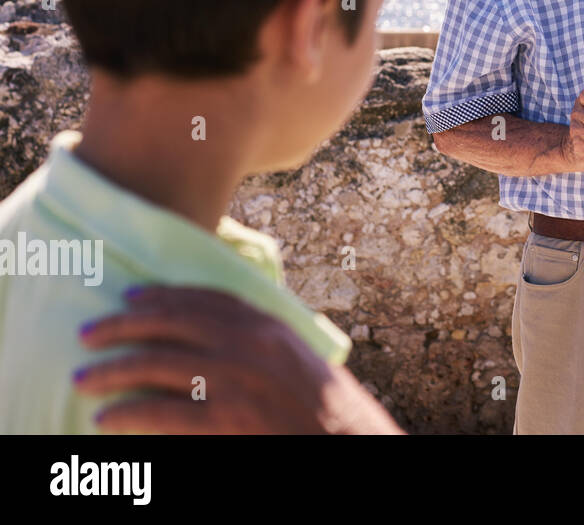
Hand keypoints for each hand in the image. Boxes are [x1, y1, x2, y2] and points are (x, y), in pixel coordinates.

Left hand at [73, 285, 402, 433]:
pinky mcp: (227, 419)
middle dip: (124, 326)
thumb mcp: (295, 356)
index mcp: (266, 325)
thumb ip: (259, 340)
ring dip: (114, 369)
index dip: (162, 297)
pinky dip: (129, 413)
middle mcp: (248, 343)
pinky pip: (164, 413)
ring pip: (158, 365)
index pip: (204, 299)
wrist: (347, 438)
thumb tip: (215, 336)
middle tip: (88, 334)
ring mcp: (236, 380)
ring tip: (85, 378)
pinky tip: (106, 417)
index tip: (129, 298)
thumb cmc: (326, 405)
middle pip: (172, 324)